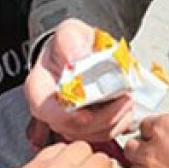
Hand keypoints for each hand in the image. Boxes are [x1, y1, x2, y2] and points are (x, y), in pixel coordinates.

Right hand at [25, 19, 135, 142]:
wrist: (84, 50)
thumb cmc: (72, 44)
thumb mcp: (69, 32)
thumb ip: (70, 42)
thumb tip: (77, 58)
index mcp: (39, 87)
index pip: (44, 109)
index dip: (65, 117)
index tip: (87, 115)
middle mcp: (50, 109)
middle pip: (71, 127)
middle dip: (101, 118)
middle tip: (125, 99)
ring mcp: (69, 121)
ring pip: (90, 134)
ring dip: (114, 121)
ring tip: (129, 101)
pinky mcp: (87, 127)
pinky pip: (102, 134)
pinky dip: (118, 124)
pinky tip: (125, 109)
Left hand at [123, 113, 168, 167]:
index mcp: (163, 125)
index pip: (145, 123)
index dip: (153, 128)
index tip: (160, 131)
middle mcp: (151, 147)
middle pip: (131, 144)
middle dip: (139, 146)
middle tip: (151, 147)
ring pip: (132, 165)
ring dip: (140, 164)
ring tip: (152, 165)